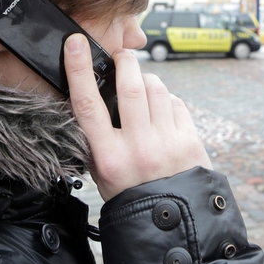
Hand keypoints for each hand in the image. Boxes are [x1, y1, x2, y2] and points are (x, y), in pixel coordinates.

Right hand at [63, 34, 212, 200]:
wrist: (170, 219)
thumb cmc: (129, 192)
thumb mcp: (102, 171)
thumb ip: (97, 137)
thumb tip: (95, 92)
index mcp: (108, 157)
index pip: (87, 104)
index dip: (78, 70)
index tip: (75, 44)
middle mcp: (137, 148)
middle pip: (131, 87)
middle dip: (125, 62)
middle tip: (122, 56)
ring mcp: (166, 144)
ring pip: (157, 89)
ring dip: (148, 79)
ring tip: (143, 86)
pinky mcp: (189, 141)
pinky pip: (175, 103)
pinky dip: (166, 99)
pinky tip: (161, 110)